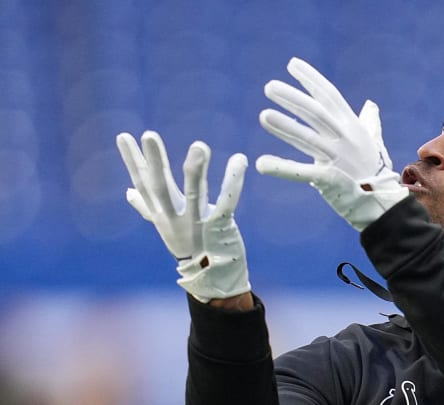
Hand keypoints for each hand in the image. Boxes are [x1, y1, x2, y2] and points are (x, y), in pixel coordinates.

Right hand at [116, 131, 249, 302]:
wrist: (212, 281)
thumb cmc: (191, 246)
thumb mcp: (166, 225)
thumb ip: (148, 206)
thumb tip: (128, 192)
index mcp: (162, 214)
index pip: (144, 184)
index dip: (133, 161)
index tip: (123, 136)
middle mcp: (175, 219)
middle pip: (161, 188)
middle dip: (155, 162)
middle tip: (149, 134)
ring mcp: (197, 224)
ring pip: (194, 194)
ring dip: (195, 170)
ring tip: (200, 145)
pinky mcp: (220, 228)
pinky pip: (227, 203)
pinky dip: (233, 182)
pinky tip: (240, 161)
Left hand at [256, 57, 408, 230]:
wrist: (382, 202)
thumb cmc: (376, 171)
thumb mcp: (373, 142)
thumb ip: (369, 122)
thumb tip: (371, 105)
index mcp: (352, 126)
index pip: (329, 96)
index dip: (311, 79)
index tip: (291, 64)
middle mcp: (345, 138)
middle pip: (316, 112)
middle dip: (293, 98)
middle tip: (269, 86)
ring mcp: (338, 158)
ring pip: (308, 138)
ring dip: (286, 126)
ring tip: (263, 115)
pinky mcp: (330, 179)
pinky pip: (303, 172)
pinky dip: (282, 168)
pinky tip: (262, 164)